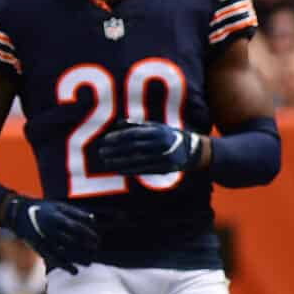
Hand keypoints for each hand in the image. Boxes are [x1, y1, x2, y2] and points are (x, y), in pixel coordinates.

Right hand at [0, 192, 99, 271]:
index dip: (87, 234)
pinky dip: (65, 266)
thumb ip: (76, 212)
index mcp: (55, 217)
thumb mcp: (58, 205)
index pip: (75, 227)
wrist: (18, 214)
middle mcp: (50, 229)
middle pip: (72, 241)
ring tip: (89, 263)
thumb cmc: (43, 208)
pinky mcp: (39, 248)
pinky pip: (53, 259)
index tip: (97, 239)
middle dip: (85, 247)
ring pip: (64, 252)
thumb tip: (93, 219)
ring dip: (78, 259)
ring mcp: (44, 240)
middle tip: (95, 250)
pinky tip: (75, 271)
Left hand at [87, 120, 207, 176]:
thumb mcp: (156, 126)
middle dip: (115, 150)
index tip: (105, 140)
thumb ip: (138, 125)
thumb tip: (119, 124)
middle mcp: (160, 144)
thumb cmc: (168, 136)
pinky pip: (143, 170)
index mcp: (157, 131)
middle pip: (132, 147)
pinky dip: (129, 170)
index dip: (117, 138)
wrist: (191, 150)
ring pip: (136, 160)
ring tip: (106, 162)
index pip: (133, 135)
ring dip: (119, 161)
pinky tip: (118, 170)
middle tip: (101, 152)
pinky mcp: (163, 168)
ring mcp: (162, 157)